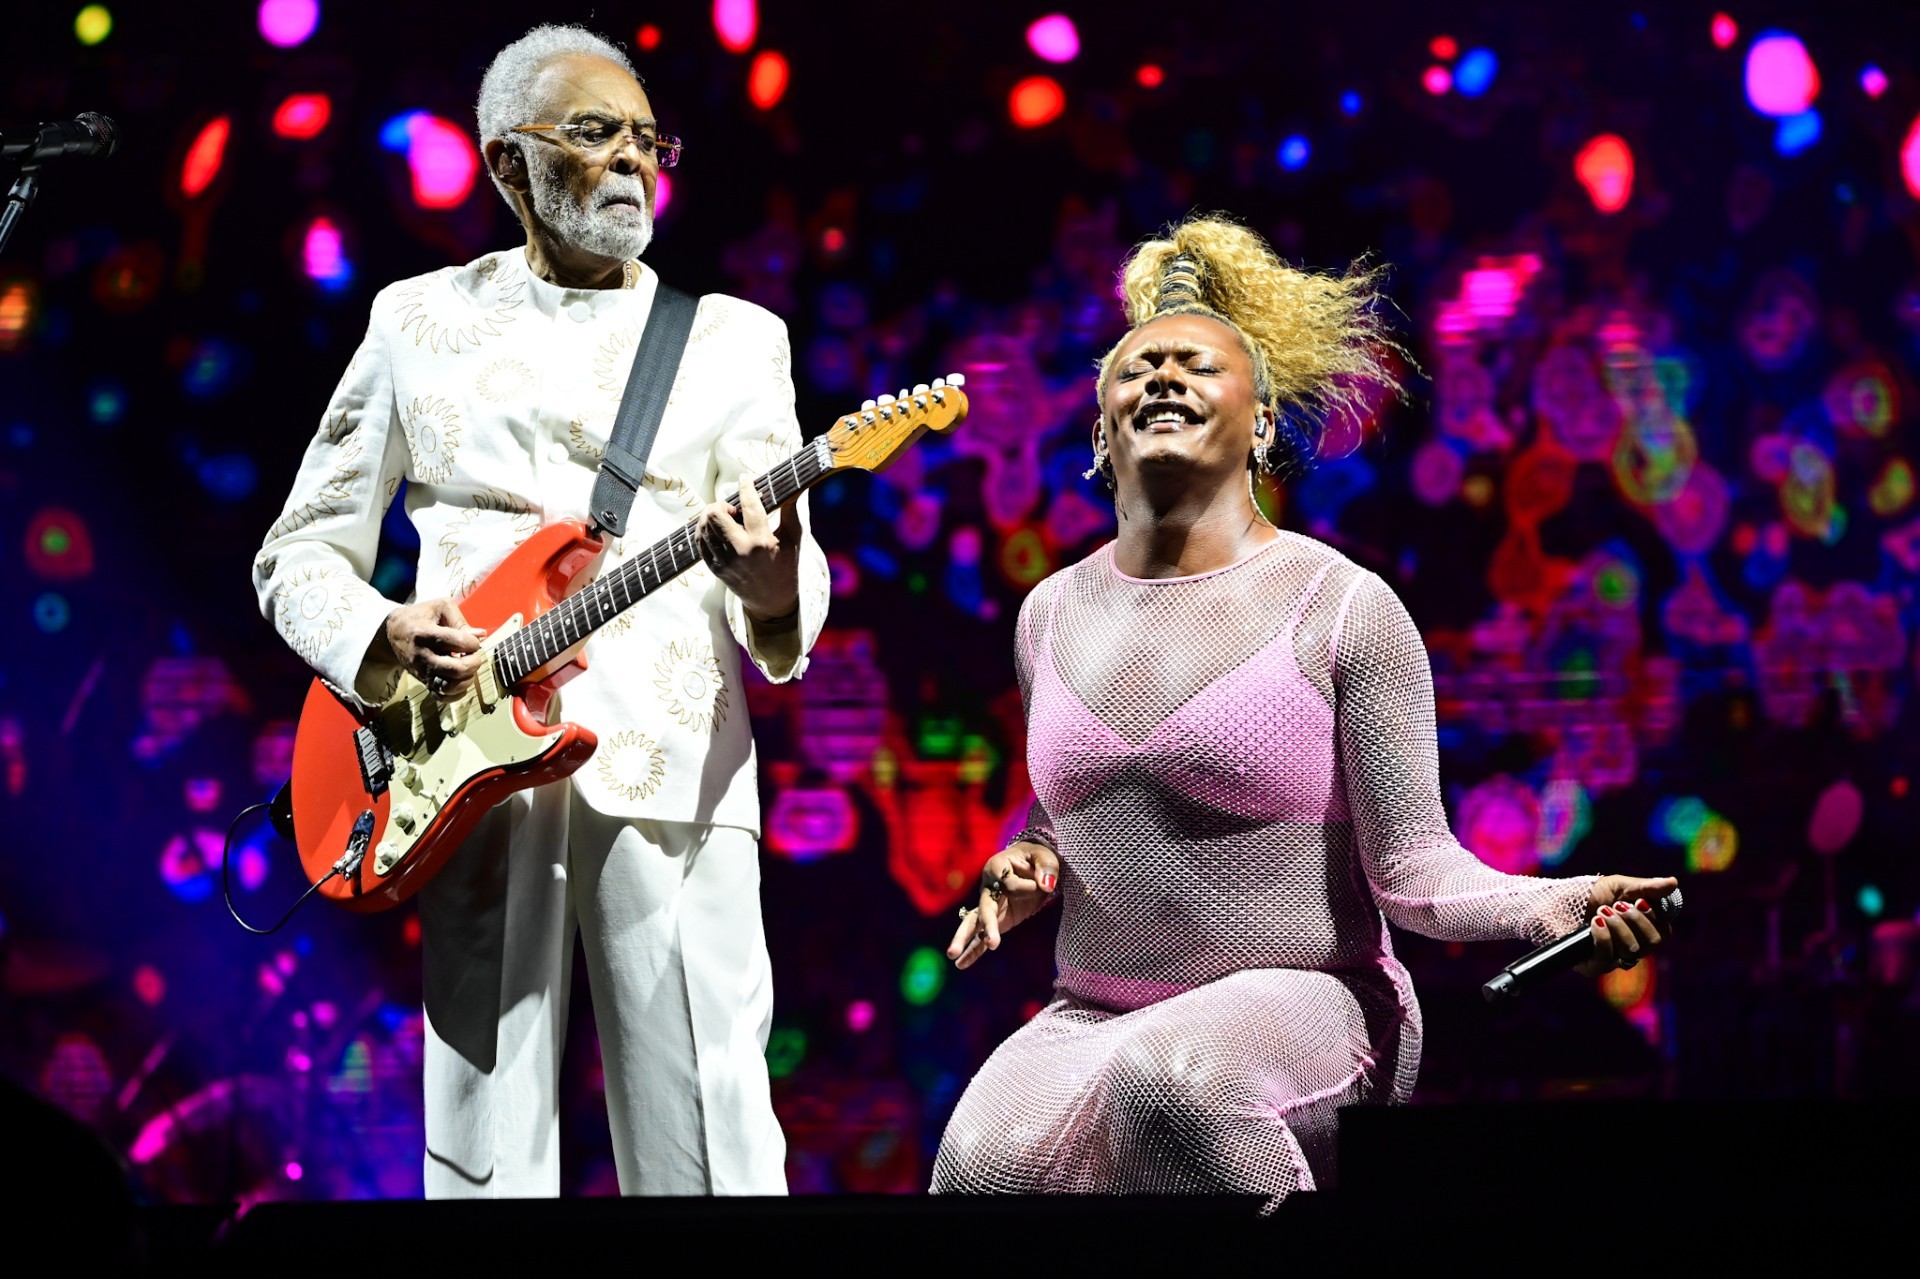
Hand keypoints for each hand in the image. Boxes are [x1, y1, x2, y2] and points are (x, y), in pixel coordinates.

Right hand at [370, 599, 486, 698]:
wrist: (392, 633)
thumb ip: (461, 620)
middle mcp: (423, 656)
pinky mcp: (422, 682)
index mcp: (426, 633)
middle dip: (474, 663)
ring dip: (467, 679)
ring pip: (450, 686)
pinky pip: (442, 697)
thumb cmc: (420, 617)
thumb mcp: (439, 608)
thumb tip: (481, 635)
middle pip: (457, 669)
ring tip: (468, 668)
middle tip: (473, 655)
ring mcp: (422, 672)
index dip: (473, 643)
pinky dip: (457, 693)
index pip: (459, 642)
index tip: (472, 640)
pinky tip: (461, 680)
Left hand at [696, 473, 801, 622]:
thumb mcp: (794, 539)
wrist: (772, 602)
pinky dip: (705, 530)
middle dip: (722, 505)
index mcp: (762, 542)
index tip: (745, 479)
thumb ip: (791, 511)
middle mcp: (740, 551)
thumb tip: (795, 486)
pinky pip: (700, 541)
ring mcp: (724, 561)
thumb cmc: (786, 567)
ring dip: (712, 516)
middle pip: (714, 514)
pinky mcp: (715, 568)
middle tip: (733, 509)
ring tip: (726, 519)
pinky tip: (717, 529)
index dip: (746, 488)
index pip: (749, 506)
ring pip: (704, 526)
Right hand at [946, 841, 1061, 970]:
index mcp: (997, 867)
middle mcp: (988, 886)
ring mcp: (989, 904)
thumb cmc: (1037, 857)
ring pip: (975, 923)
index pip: (1010, 884)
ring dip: (965, 939)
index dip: (1028, 886)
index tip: (1042, 884)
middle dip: (986, 924)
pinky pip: (982, 936)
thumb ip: (1046, 868)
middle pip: (984, 907)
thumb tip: (1046, 885)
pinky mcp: (996, 919)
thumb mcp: (1045, 857)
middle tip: (990, 940)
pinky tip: (961, 965)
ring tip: (953, 956)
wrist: (1032, 864)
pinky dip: (974, 951)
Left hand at [1574, 874, 1679, 977]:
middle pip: (1652, 943)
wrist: (1551, 901)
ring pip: (1633, 951)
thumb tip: (1674, 882)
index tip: (1639, 901)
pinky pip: (1608, 960)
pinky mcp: (1593, 966)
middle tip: (1617, 905)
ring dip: (1619, 926)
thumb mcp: (1616, 885)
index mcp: (1640, 929)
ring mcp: (1612, 958)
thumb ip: (1644, 887)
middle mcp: (1630, 946)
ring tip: (1601, 911)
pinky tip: (1595, 922)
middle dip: (1636, 920)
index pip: (1663, 932)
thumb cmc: (1586, 894)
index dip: (1655, 918)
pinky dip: (1604, 938)